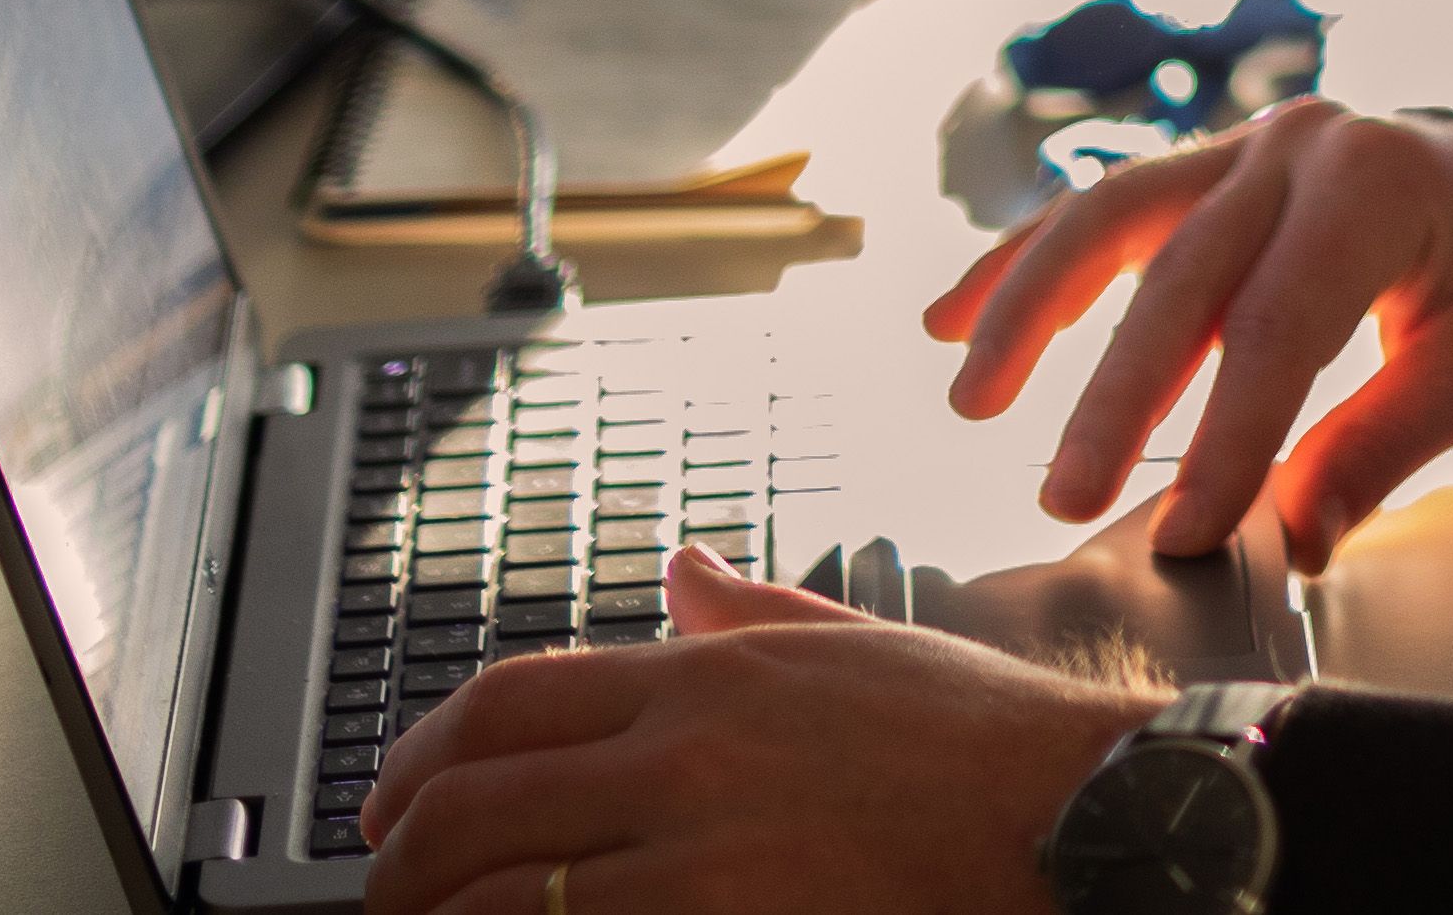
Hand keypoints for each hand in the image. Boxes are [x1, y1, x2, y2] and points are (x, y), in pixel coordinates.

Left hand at [358, 541, 1153, 914]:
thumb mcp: (855, 641)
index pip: (511, 700)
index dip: (422, 750)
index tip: (389, 799)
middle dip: (400, 859)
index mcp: (708, 676)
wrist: (1070, 817)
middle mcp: (684, 754)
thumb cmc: (976, 742)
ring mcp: (698, 854)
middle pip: (477, 803)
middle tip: (382, 892)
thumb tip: (683, 570)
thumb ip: (750, 611)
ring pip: (504, 894)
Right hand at [925, 94, 1452, 574]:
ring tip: (969, 393)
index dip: (1223, 440)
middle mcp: (1299, 145)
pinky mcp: (1228, 168)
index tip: (1183, 532)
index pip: (1274, 327)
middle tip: (1061, 497)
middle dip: (1111, 394)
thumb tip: (1287, 537)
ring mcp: (1255, 145)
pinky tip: (962, 309)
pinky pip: (1121, 211)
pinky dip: (1038, 260)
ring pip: (1114, 217)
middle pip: (1177, 273)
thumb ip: (1379, 448)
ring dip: (1030, 303)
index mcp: (1373, 182)